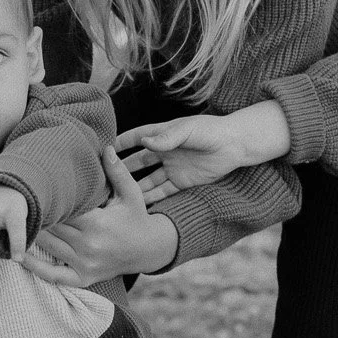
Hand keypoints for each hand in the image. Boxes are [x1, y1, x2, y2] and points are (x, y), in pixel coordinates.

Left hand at [22, 146, 178, 285]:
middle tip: (18, 202)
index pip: (64, 210)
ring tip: (15, 221)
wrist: (149, 250)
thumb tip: (106, 147)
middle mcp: (89, 246)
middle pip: (52, 227)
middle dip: (37, 215)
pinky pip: (54, 276)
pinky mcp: (83, 278)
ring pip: (48, 247)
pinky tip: (19, 256)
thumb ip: (117, 171)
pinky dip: (35, 268)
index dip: (48, 200)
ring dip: (31, 235)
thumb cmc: (137, 218)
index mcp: (99, 224)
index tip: (35, 188)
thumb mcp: (131, 193)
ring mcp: (85, 264)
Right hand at [114, 100, 292, 193]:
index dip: (119, 143)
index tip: (101, 149)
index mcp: (163, 134)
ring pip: (147, 180)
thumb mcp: (188, 130)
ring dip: (133, 188)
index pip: (136, 138)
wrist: (236, 145)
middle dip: (121, 169)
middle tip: (102, 179)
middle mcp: (164, 152)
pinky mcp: (182, 182)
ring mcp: (172, 168)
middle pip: (137, 162)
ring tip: (115, 198)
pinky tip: (137, 207)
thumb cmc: (212, 131)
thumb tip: (144, 142)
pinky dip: (150, 199)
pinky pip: (162, 192)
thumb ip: (167, 137)